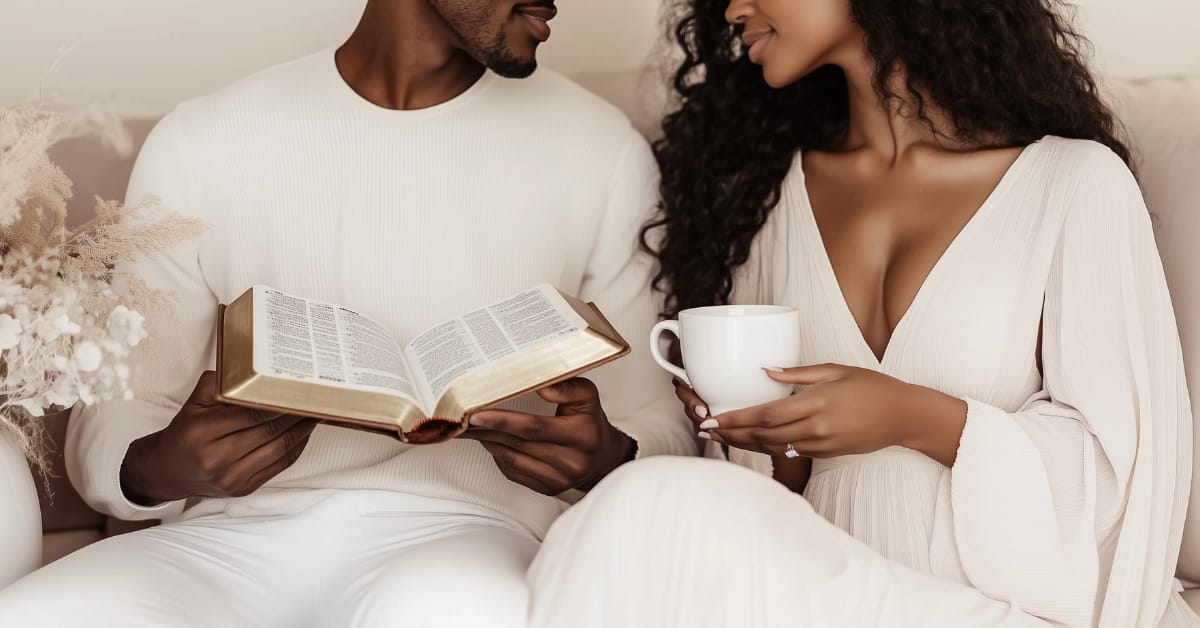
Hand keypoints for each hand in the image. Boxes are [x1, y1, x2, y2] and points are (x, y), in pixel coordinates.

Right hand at [120, 371, 318, 505]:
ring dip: (302, 430)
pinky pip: (279, 466)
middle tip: (314, 398)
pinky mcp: (243, 489)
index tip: (296, 389)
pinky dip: (296, 448)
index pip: (251, 413)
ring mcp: (231, 477)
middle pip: (269, 431)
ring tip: (315, 413)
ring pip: (279, 449)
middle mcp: (216, 458)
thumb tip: (253, 371)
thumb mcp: (193, 404)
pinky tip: (304, 433)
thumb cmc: (184, 434)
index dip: (278, 401)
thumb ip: (219, 385)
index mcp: (201, 432)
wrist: (166, 472)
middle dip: (296, 413)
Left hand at [461, 378, 634, 494]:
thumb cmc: (591, 424)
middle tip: (461, 416)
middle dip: (486, 429)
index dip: (503, 421)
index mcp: (582, 435)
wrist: (603, 459)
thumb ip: (567, 386)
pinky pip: (514, 472)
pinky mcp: (548, 489)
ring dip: (487, 442)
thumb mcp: (588, 397)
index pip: (534, 427)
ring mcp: (558, 479)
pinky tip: (489, 441)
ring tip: (469, 427)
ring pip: (512, 459)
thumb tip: (541, 384)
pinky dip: (498, 455)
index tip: (477, 413)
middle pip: (518, 443)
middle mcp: (571, 461)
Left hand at [699, 364, 966, 465]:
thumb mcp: (836, 370)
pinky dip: (767, 448)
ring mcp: (822, 444)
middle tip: (706, 430)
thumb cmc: (873, 387)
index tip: (714, 419)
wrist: (904, 417)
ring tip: (720, 437)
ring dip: (745, 443)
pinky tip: (750, 442)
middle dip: (732, 433)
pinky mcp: (826, 454)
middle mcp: (816, 428)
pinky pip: (790, 452)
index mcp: (816, 403)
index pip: (767, 415)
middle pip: (764, 435)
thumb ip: (798, 373)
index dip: (737, 419)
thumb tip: (765, 371)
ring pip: (774, 447)